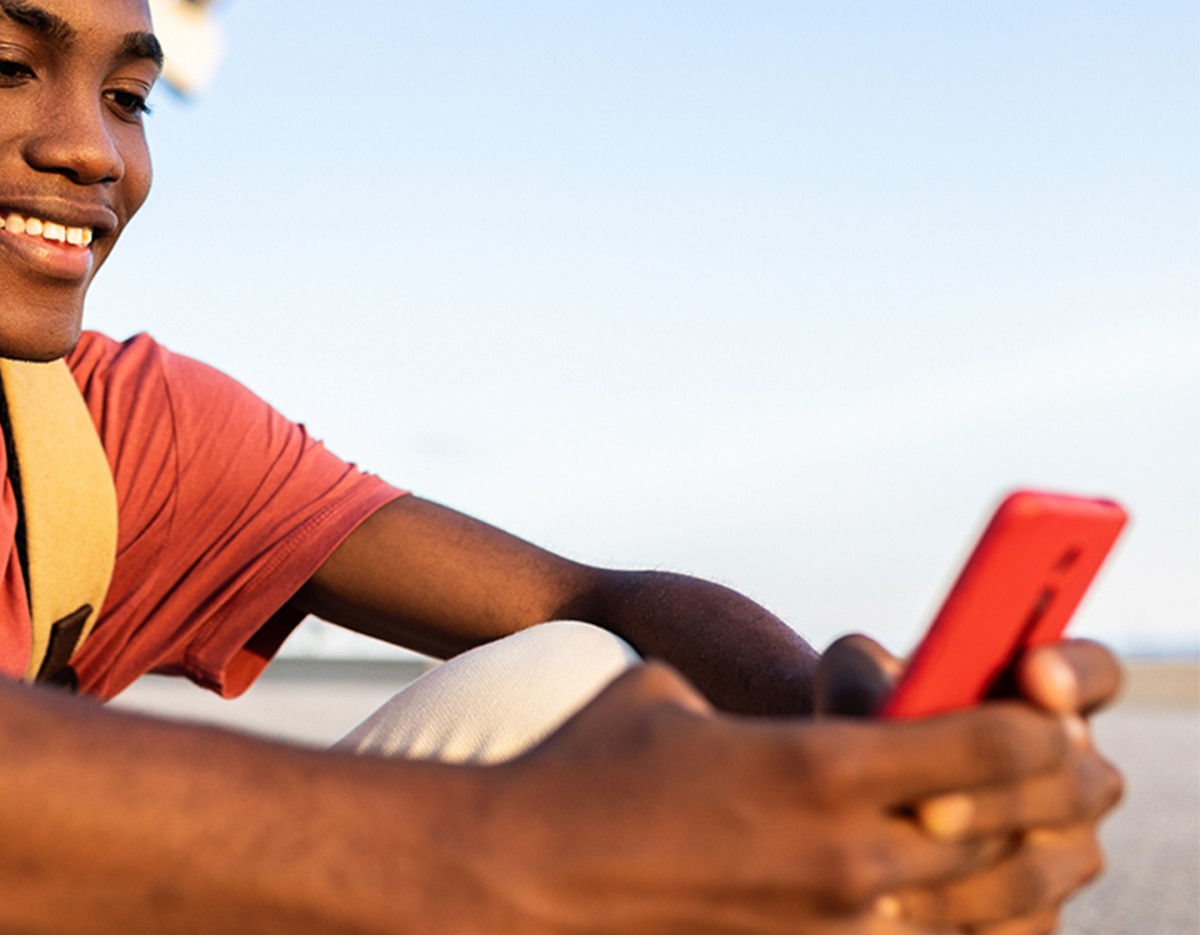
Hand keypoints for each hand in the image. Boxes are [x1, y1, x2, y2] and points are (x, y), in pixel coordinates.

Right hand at [459, 662, 1079, 933]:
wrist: (524, 872)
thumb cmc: (590, 765)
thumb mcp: (676, 695)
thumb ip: (765, 705)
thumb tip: (809, 709)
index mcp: (817, 764)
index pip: (992, 745)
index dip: (1039, 728)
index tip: (1049, 715)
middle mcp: (846, 852)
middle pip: (1014, 830)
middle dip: (1063, 797)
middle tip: (1084, 777)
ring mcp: (834, 920)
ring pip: (989, 904)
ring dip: (1037, 869)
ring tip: (1053, 843)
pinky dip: (970, 922)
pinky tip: (975, 900)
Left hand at [812, 637, 1124, 933]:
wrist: (843, 803)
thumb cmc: (858, 723)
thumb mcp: (854, 683)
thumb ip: (873, 675)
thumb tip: (884, 701)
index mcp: (1049, 704)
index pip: (1097, 674)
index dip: (1077, 674)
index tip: (1034, 673)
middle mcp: (1078, 775)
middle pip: (1071, 785)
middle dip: (996, 797)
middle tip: (924, 807)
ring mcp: (1068, 851)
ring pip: (1038, 870)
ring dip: (962, 874)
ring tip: (887, 877)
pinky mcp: (1037, 914)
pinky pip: (1015, 928)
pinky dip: (954, 920)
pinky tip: (892, 912)